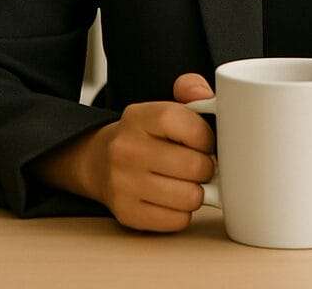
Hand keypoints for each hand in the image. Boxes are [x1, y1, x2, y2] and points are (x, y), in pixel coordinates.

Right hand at [88, 72, 215, 231]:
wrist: (99, 161)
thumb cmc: (147, 134)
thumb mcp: (164, 104)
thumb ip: (192, 90)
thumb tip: (211, 97)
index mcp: (140, 116)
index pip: (191, 128)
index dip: (208, 139)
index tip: (205, 142)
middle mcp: (127, 149)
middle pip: (194, 166)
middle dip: (206, 167)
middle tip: (200, 165)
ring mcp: (123, 183)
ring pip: (189, 197)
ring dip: (197, 192)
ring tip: (188, 182)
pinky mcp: (126, 213)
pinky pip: (177, 221)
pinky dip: (183, 212)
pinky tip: (174, 199)